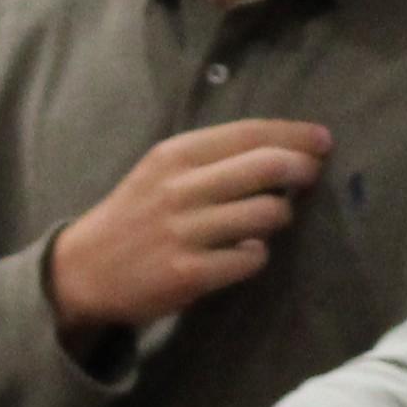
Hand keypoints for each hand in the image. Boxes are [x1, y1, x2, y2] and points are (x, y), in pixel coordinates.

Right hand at [44, 120, 330, 343]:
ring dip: (281, 215)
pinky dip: (258, 254)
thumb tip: (283, 150)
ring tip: (273, 219)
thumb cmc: (135, 214)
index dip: (294, 134)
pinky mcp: (188, 274)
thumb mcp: (161, 171)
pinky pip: (250, 258)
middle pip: (266, 167)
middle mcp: (179, 188)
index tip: (322, 140)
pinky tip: (247, 252)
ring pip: (266, 214)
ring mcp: (184, 232)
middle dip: (302, 168)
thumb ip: (212, 159)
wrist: (83, 270)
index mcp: (175, 155)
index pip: (249, 133)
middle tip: (313, 175)